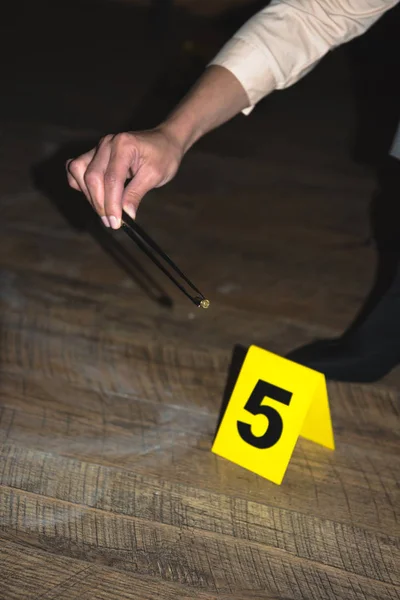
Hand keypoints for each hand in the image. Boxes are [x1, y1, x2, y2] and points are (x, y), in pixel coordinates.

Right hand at [66, 127, 182, 228]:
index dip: (112, 204)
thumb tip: (125, 215)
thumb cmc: (163, 156)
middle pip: (92, 177)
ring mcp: (98, 147)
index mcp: (124, 145)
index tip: (116, 223)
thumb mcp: (154, 176)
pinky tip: (93, 196)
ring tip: (104, 211)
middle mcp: (107, 143)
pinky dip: (80, 183)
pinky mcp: (94, 153)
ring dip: (88, 195)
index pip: (112, 179)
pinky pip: (76, 168)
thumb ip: (136, 194)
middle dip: (100, 204)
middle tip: (111, 222)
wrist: (164, 140)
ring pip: (78, 171)